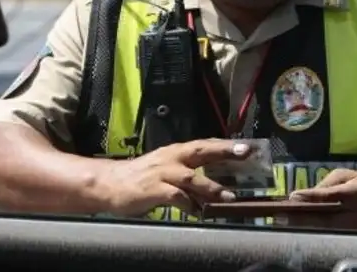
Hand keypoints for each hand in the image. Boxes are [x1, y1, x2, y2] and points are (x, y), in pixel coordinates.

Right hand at [97, 138, 252, 216]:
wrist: (110, 183)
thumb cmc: (140, 178)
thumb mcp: (166, 170)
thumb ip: (188, 174)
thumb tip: (214, 185)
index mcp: (175, 152)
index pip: (204, 144)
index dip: (225, 145)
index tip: (247, 146)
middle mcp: (171, 158)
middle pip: (201, 151)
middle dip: (223, 151)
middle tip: (244, 153)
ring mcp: (162, 173)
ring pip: (191, 177)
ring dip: (211, 186)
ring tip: (228, 196)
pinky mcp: (153, 189)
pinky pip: (175, 196)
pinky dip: (189, 204)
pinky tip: (198, 212)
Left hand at [282, 169, 356, 230]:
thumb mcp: (346, 177)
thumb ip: (326, 184)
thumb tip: (304, 195)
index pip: (333, 195)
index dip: (313, 196)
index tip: (294, 196)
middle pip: (326, 218)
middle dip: (302, 216)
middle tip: (281, 213)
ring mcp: (354, 230)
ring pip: (325, 231)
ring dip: (303, 226)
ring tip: (283, 220)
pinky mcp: (350, 239)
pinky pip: (327, 237)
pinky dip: (310, 232)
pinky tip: (295, 227)